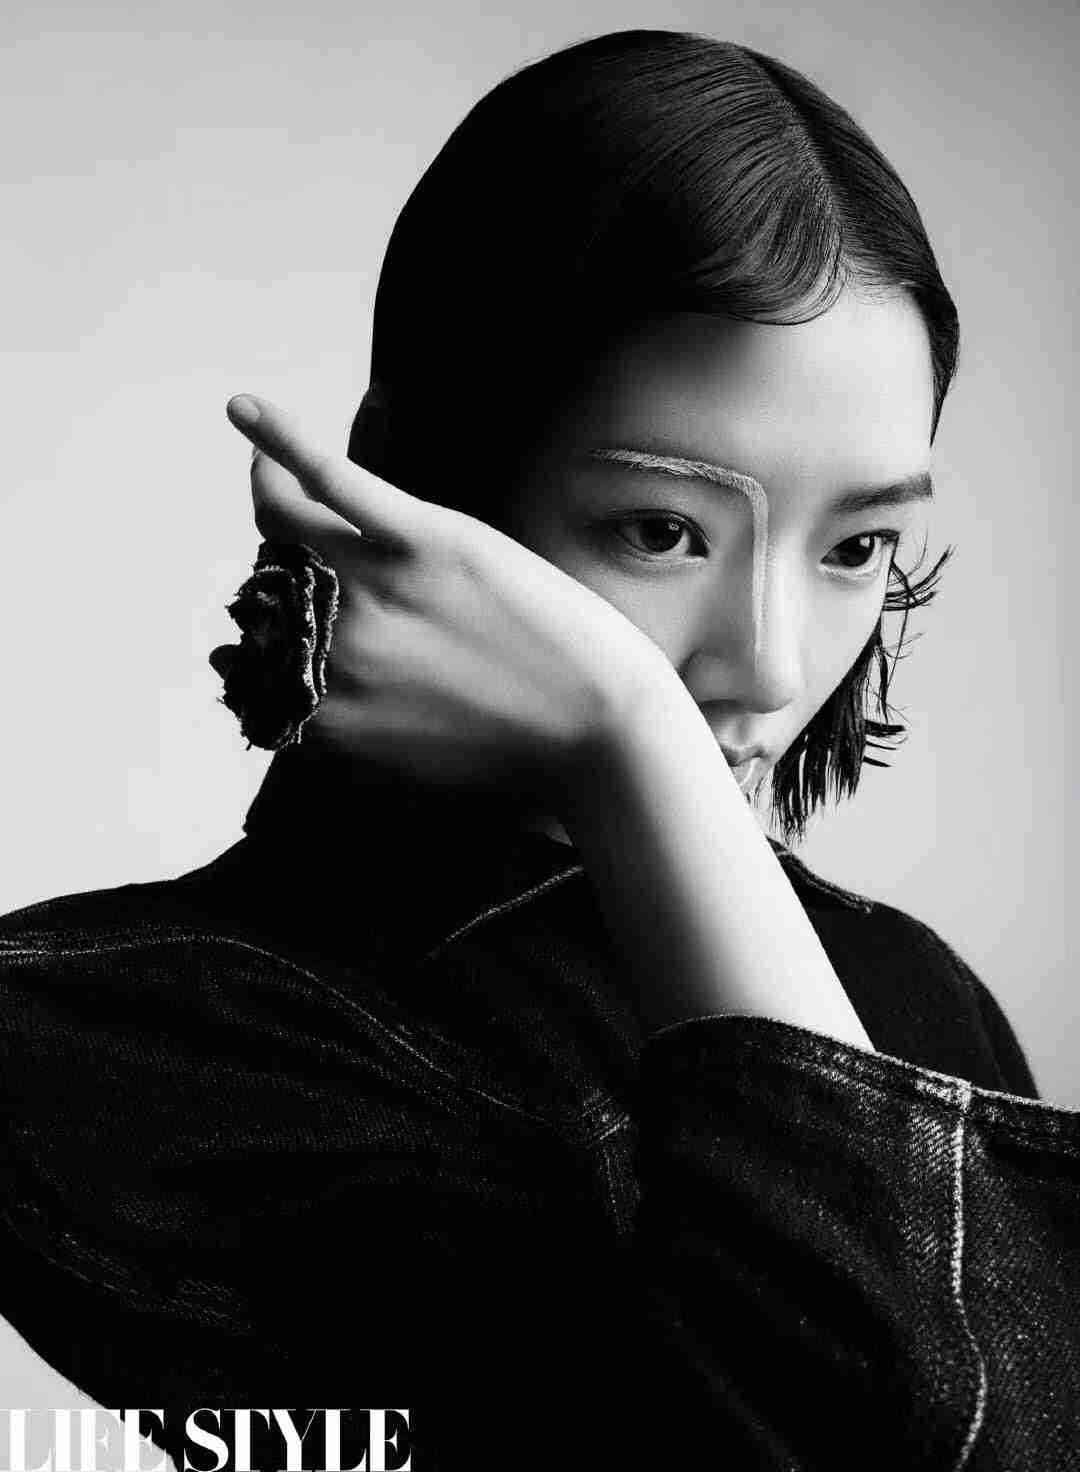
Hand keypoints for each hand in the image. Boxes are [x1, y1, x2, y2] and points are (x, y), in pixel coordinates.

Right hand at [225, 394, 673, 801]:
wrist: (606, 730)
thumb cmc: (520, 753)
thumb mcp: (404, 761)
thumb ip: (343, 724)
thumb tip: (304, 692)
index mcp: (322, 709)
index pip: (252, 657)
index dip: (258, 640)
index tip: (262, 631)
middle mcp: (332, 648)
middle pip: (271, 586)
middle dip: (280, 575)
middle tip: (317, 567)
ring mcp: (376, 588)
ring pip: (286, 528)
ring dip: (272, 504)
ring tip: (269, 478)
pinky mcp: (425, 540)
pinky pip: (332, 481)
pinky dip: (280, 440)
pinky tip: (243, 410)